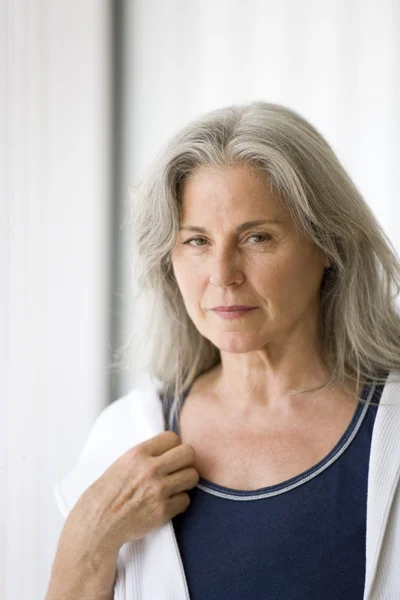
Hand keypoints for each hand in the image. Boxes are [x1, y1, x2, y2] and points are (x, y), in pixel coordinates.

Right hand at [72, 431, 198, 558]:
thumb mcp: (121, 463)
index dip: (173, 446)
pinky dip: (179, 502)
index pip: (173, 437)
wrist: (97, 524)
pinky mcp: (163, 511)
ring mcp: (158, 490)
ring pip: (192, 476)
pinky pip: (186, 500)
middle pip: (189, 453)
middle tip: (178, 470)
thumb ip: (145, 455)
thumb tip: (168, 450)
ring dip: (185, 482)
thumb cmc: (106, 494)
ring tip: (173, 487)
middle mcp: (150, 469)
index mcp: (138, 453)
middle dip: (186, 461)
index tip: (169, 455)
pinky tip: (167, 503)